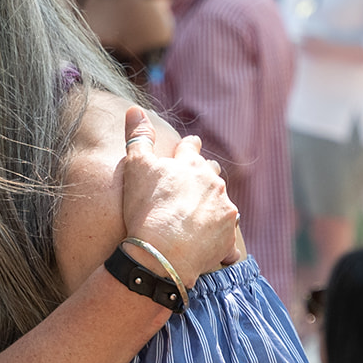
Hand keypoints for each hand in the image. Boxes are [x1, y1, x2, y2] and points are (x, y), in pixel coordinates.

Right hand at [120, 108, 239, 286]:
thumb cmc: (145, 208)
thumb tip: (135, 109)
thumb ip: (138, 137)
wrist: (160, 253)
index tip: (192, 144)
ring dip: (215, 209)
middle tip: (198, 182)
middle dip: (206, 176)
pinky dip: (221, 244)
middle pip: (213, 175)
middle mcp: (213, 185)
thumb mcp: (136, 167)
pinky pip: (227, 242)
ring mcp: (223, 212)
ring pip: (223, 205)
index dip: (190, 146)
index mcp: (191, 166)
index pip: (192, 148)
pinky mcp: (227, 240)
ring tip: (204, 218)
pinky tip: (215, 251)